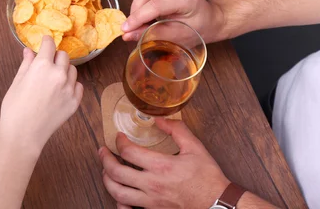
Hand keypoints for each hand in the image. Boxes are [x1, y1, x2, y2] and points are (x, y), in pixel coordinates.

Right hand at [0, 37, 83, 151]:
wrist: (23, 135)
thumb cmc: (14, 108)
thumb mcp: (17, 82)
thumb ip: (26, 64)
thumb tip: (29, 51)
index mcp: (42, 66)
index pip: (49, 44)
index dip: (46, 41)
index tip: (45, 41)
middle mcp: (59, 74)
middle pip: (63, 56)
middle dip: (55, 57)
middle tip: (47, 64)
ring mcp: (69, 89)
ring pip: (72, 70)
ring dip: (64, 70)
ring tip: (53, 79)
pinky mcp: (74, 102)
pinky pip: (78, 86)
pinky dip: (71, 85)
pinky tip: (61, 91)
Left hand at [99, 118, 229, 208]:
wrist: (217, 203)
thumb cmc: (207, 178)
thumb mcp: (195, 147)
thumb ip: (177, 130)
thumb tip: (159, 119)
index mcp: (161, 166)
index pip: (129, 152)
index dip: (119, 142)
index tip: (119, 137)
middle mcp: (151, 185)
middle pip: (116, 172)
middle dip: (105, 159)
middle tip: (103, 151)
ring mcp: (150, 201)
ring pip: (117, 192)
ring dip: (107, 180)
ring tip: (105, 170)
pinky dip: (119, 203)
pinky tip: (119, 195)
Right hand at [122, 0, 223, 42]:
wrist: (210, 18)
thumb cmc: (197, 29)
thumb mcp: (176, 37)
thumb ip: (151, 34)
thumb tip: (127, 35)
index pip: (154, 6)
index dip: (137, 18)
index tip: (125, 29)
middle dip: (134, 12)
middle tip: (131, 29)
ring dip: (137, 8)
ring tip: (139, 24)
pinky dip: (142, 4)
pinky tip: (146, 16)